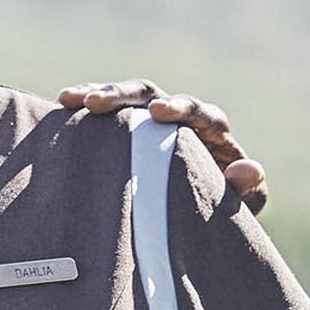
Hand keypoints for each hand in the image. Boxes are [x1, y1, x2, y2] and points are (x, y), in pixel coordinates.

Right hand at [57, 84, 266, 213]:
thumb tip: (248, 169)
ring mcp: (150, 121)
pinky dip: (86, 109)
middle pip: (151, 94)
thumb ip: (248, 190)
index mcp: (211, 129)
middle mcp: (179, 116)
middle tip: (95, 103)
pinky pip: (107, 115)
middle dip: (123, 95)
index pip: (197, 110)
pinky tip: (61, 109)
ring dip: (98, 94)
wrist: (201, 215)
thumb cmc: (224, 208)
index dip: (179, 108)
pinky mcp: (129, 130)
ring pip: (125, 99)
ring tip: (68, 99)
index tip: (158, 112)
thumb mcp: (240, 206)